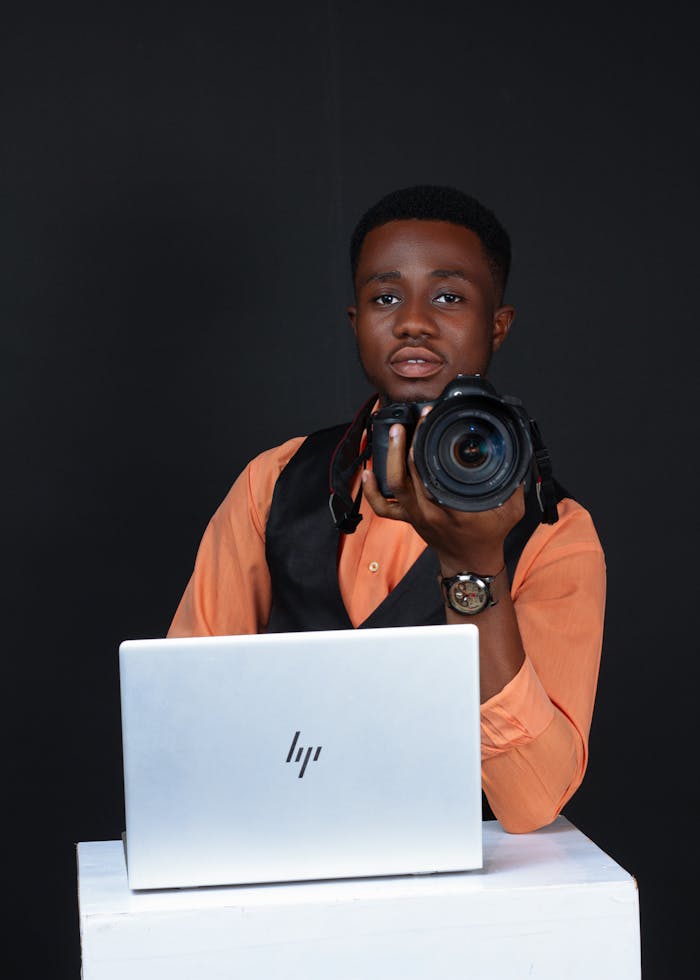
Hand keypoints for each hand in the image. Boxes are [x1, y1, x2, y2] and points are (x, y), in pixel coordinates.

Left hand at [362, 418, 525, 575]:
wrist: (470, 564)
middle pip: (410, 472)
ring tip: (394, 433)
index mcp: (455, 508)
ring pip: (395, 484)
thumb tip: (517, 452)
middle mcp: (431, 510)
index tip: (431, 419)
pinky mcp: (408, 518)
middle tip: (411, 420)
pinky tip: (368, 472)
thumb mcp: (512, 509)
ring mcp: (416, 514)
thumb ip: (514, 481)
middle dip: (407, 442)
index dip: (428, 441)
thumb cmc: (490, 536)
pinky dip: (371, 491)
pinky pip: (383, 507)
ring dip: (390, 457)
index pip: (435, 469)